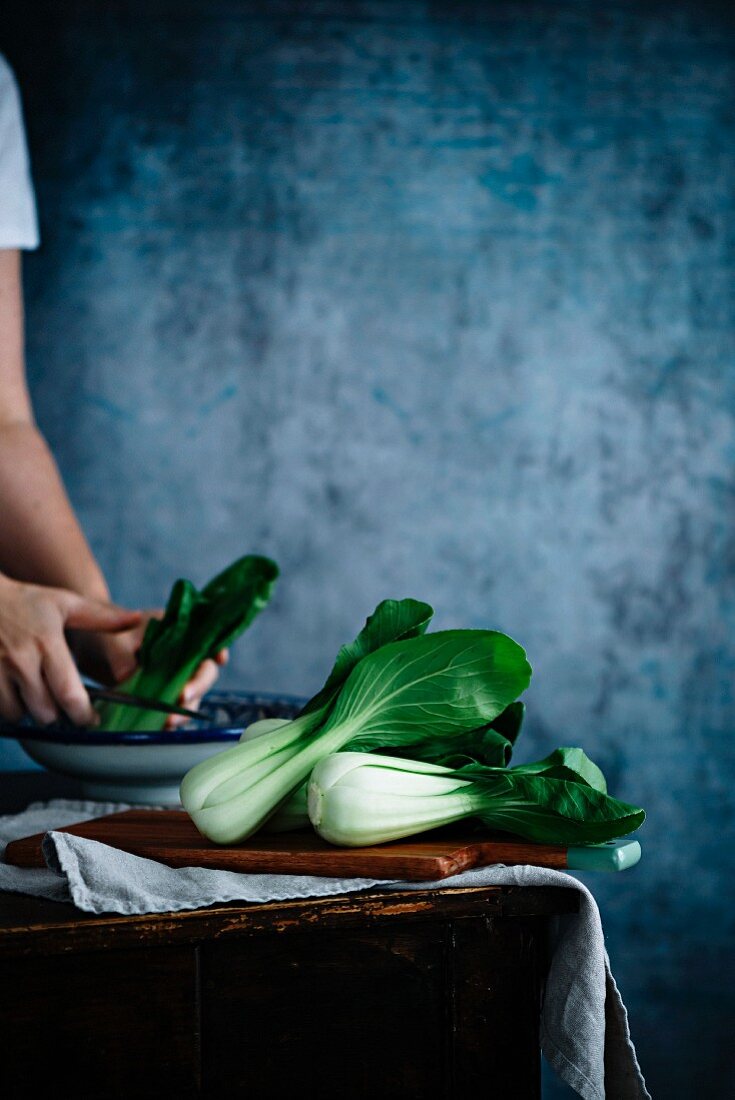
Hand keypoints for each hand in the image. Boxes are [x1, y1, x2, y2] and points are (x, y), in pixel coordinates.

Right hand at [0, 575, 140, 725]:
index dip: (83, 714)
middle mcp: (21, 659)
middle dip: (59, 717)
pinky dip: (10, 709)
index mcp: (48, 642)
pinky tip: (17, 696)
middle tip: (65, 708)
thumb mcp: (65, 603)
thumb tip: (137, 619)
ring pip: (19, 715)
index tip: (92, 719)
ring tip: (39, 699)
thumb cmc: (26, 601)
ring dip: (31, 714)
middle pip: (46, 712)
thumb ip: (101, 617)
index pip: (69, 693)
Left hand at [81, 610, 228, 728]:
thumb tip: (128, 676)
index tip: (219, 659)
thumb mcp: (112, 641)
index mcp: (177, 631)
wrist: (87, 646)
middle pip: (203, 672)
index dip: (217, 649)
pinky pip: (172, 707)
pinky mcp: (161, 693)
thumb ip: (122, 656)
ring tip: (168, 722)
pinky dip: (169, 717)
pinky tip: (161, 727)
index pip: (206, 639)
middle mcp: (181, 654)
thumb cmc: (104, 633)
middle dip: (197, 687)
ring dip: (184, 709)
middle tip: (182, 699)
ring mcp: (173, 675)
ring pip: (190, 694)